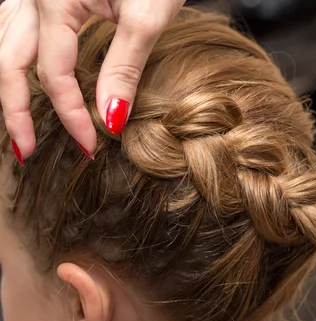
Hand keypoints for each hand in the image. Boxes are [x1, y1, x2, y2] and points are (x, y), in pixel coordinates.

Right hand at [0, 0, 184, 162]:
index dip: (70, 115)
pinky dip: (17, 60)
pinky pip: (14, 30)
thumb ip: (124, 67)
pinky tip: (23, 79)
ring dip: (8, 87)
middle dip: (15, 112)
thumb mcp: (146, 17)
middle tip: (26, 153)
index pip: (53, 75)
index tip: (90, 146)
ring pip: (3, 45)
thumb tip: (110, 118)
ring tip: (18, 126)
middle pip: (8, 62)